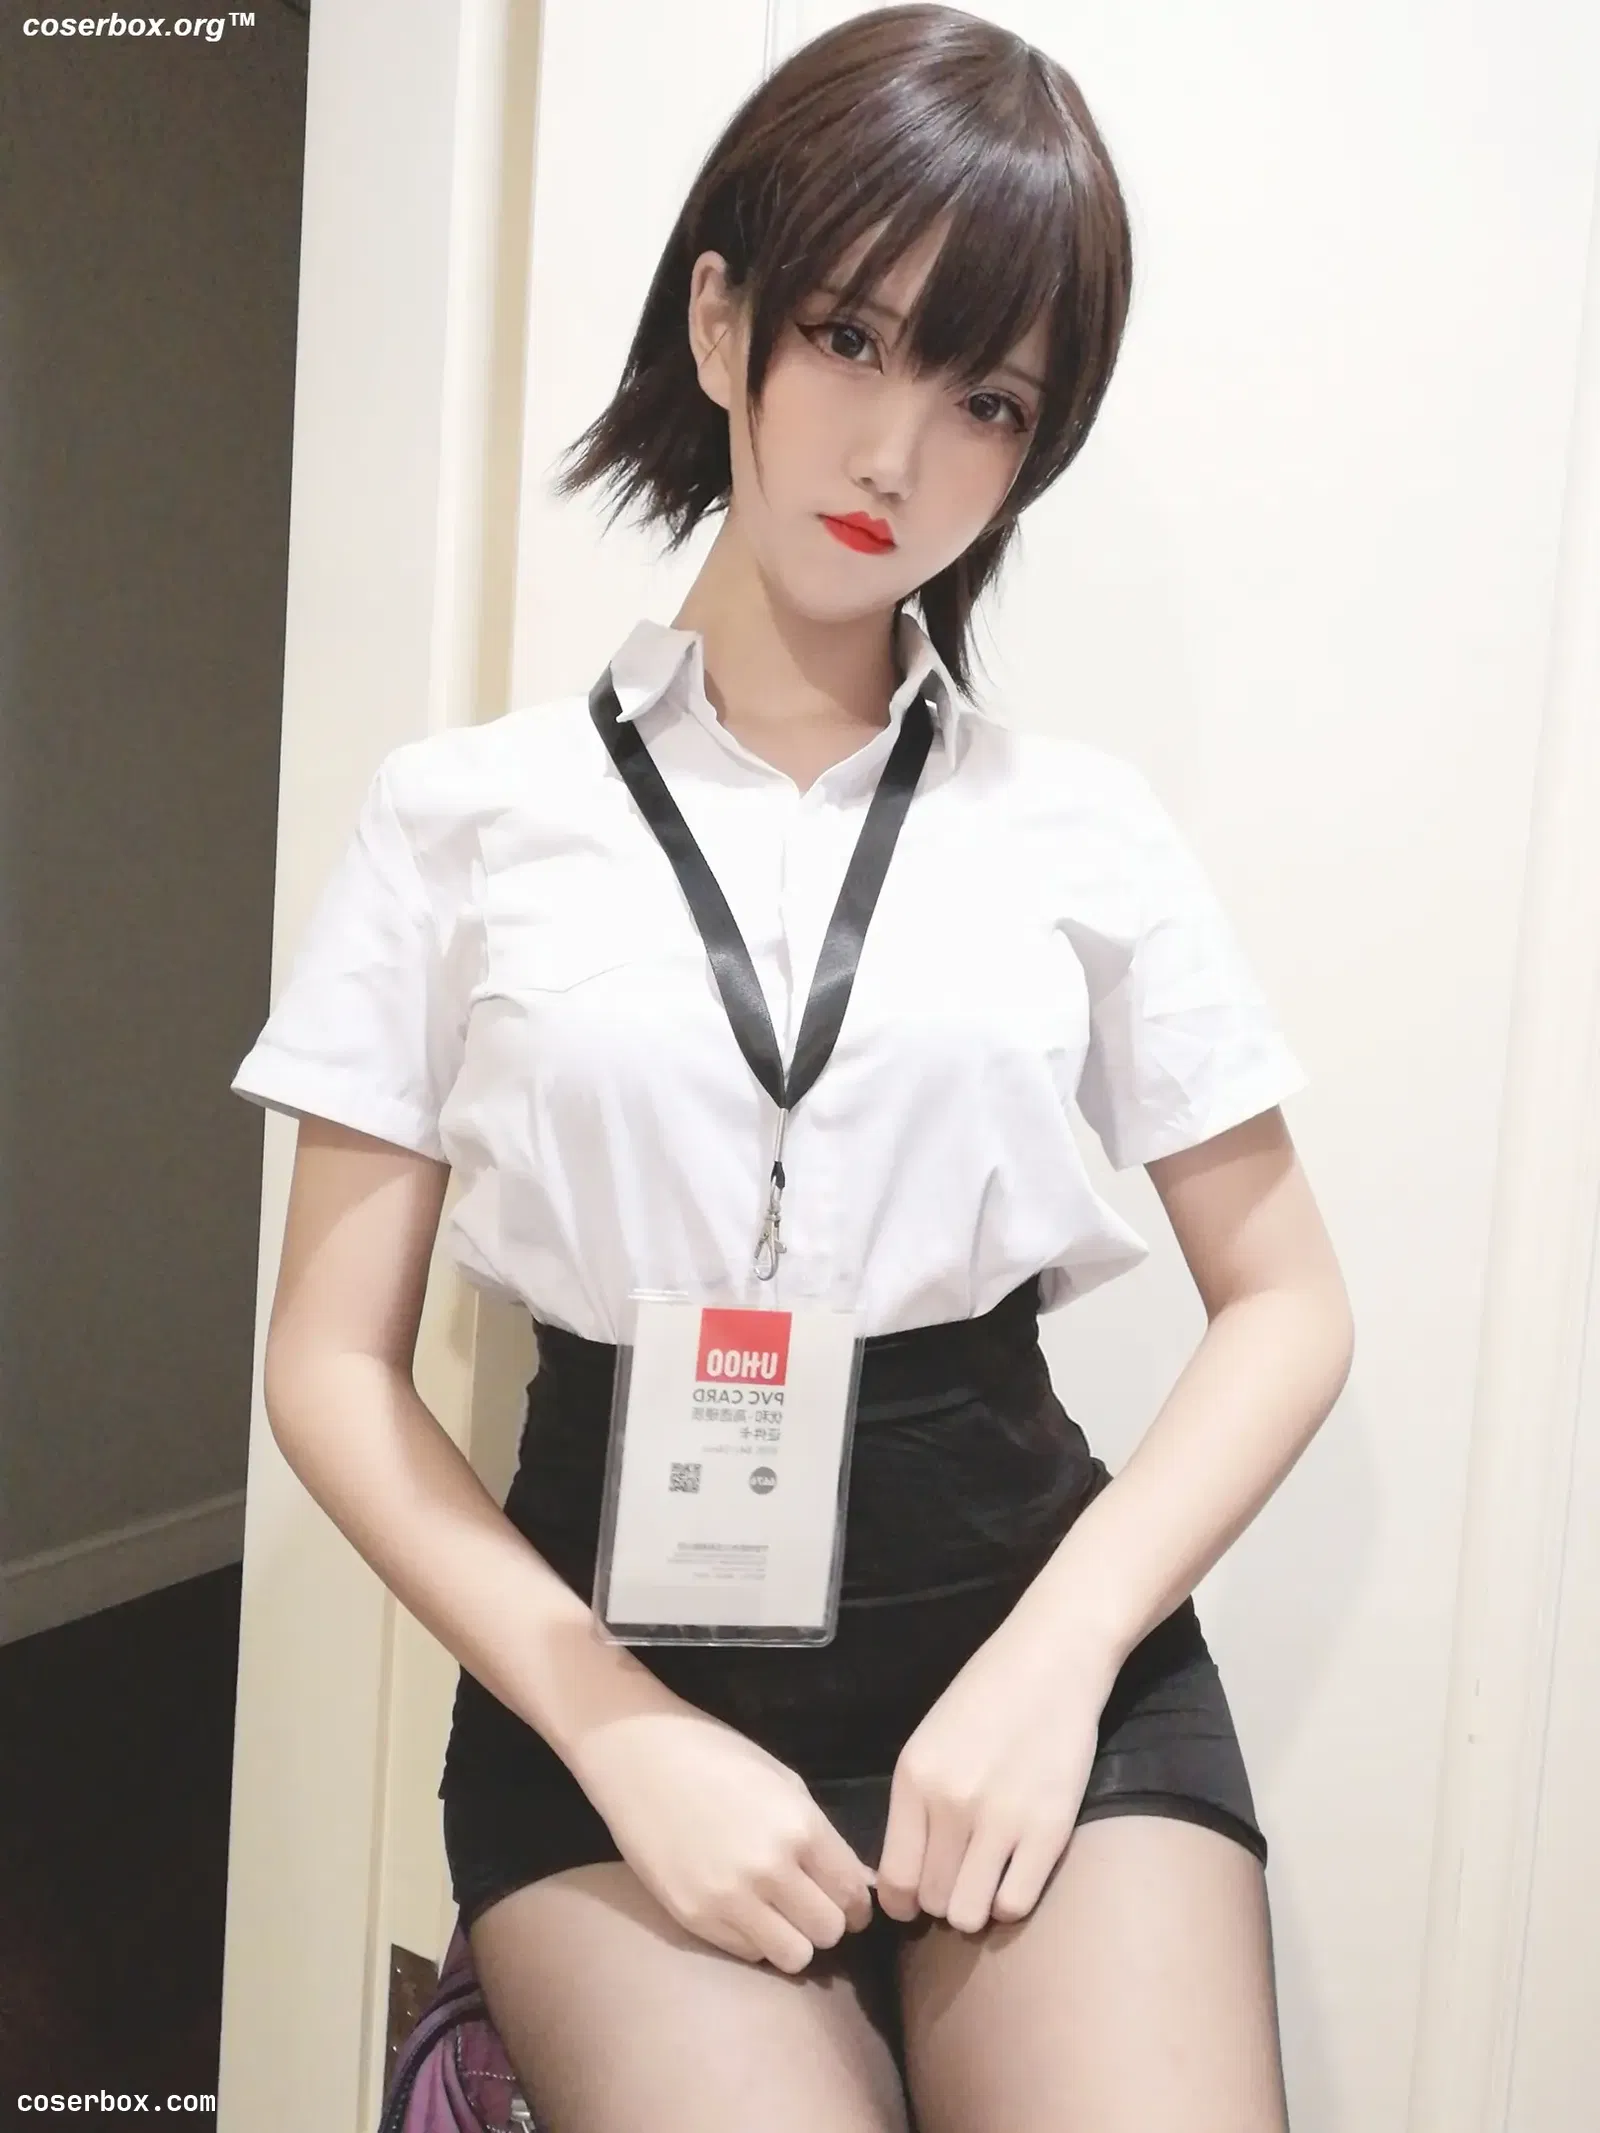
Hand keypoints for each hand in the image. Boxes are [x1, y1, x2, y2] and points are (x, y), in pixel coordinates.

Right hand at [568, 1698, 876, 1972]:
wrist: (639, 1757)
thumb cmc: (717, 1756)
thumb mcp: (783, 1783)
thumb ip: (821, 1836)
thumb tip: (858, 1884)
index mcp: (799, 1826)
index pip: (853, 1892)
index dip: (856, 1900)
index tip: (847, 1898)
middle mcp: (771, 1868)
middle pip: (830, 1930)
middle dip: (828, 1919)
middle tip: (811, 1903)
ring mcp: (730, 1899)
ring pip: (795, 1955)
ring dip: (795, 1937)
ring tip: (779, 1914)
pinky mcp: (695, 1919)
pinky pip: (749, 1953)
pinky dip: (755, 1937)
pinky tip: (743, 1908)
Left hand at [875, 1610, 1117, 1933]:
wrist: (1051, 1661)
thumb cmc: (985, 1696)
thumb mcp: (929, 1742)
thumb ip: (914, 1805)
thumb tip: (902, 1878)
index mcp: (913, 1779)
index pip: (895, 1878)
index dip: (902, 1902)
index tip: (914, 1900)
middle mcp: (950, 1805)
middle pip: (933, 1900)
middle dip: (941, 1898)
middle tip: (959, 1876)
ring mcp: (1001, 1821)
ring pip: (970, 1913)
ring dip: (976, 1905)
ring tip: (987, 1878)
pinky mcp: (1049, 1831)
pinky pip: (1015, 1904)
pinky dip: (1011, 1901)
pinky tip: (1015, 1873)